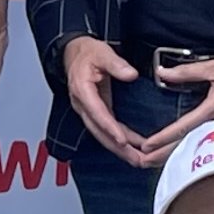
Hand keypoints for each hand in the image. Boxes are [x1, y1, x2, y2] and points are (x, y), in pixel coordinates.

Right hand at [57, 36, 146, 164]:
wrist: (74, 53)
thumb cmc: (86, 53)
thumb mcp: (102, 53)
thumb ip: (115, 64)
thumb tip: (130, 74)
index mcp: (82, 91)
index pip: (97, 114)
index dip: (110, 128)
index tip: (123, 140)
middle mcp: (83, 105)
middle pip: (100, 132)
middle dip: (119, 148)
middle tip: (137, 159)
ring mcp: (89, 111)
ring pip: (103, 136)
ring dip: (121, 150)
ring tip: (139, 160)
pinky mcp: (96, 113)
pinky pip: (107, 131)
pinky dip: (120, 142)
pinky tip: (133, 148)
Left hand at [138, 50, 213, 163]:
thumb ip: (187, 72)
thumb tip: (162, 73)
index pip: (183, 128)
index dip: (163, 138)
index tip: (146, 146)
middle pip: (188, 145)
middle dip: (164, 156)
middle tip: (142, 162)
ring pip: (199, 147)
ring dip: (177, 155)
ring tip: (156, 162)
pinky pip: (211, 144)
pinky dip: (195, 151)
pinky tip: (182, 155)